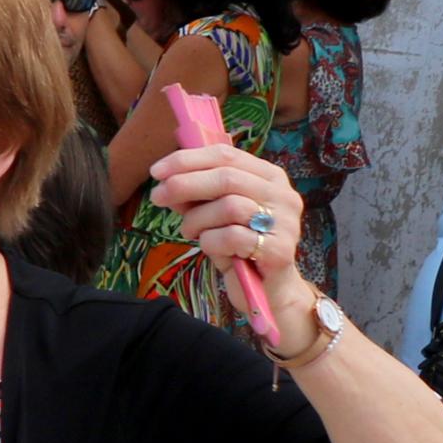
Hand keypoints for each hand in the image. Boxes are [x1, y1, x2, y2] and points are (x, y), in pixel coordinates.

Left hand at [149, 138, 305, 293]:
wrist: (267, 288)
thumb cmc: (238, 245)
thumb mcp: (213, 213)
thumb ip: (195, 194)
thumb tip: (165, 179)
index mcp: (269, 177)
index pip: (226, 155)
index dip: (188, 160)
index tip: (156, 171)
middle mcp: (283, 195)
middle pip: (227, 178)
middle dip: (184, 185)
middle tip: (158, 197)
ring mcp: (285, 222)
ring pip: (229, 206)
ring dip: (197, 220)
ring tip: (190, 232)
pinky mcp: (279, 250)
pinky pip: (231, 237)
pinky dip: (210, 242)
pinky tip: (211, 248)